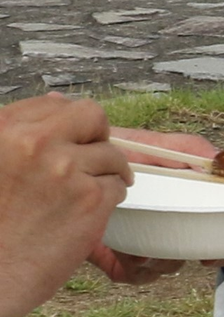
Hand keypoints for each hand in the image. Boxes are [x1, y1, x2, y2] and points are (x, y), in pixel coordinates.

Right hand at [0, 93, 136, 316]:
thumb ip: (19, 134)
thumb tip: (59, 101)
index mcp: (2, 130)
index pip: (53, 105)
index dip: (66, 127)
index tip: (64, 146)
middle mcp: (33, 142)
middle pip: (92, 116)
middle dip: (96, 137)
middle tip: (89, 161)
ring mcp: (64, 168)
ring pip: (112, 154)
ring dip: (104, 174)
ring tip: (82, 197)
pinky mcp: (90, 198)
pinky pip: (119, 185)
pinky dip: (108, 199)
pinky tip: (85, 215)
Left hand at [90, 127, 219, 283]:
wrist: (65, 161)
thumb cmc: (110, 149)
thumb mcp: (152, 144)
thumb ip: (189, 149)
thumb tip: (223, 161)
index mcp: (176, 202)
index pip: (208, 230)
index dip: (217, 248)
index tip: (215, 255)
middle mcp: (158, 222)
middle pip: (184, 253)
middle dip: (180, 257)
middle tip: (171, 252)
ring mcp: (135, 238)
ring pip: (159, 267)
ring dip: (156, 263)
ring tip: (141, 249)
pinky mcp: (110, 252)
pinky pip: (130, 274)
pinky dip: (131, 270)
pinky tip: (121, 255)